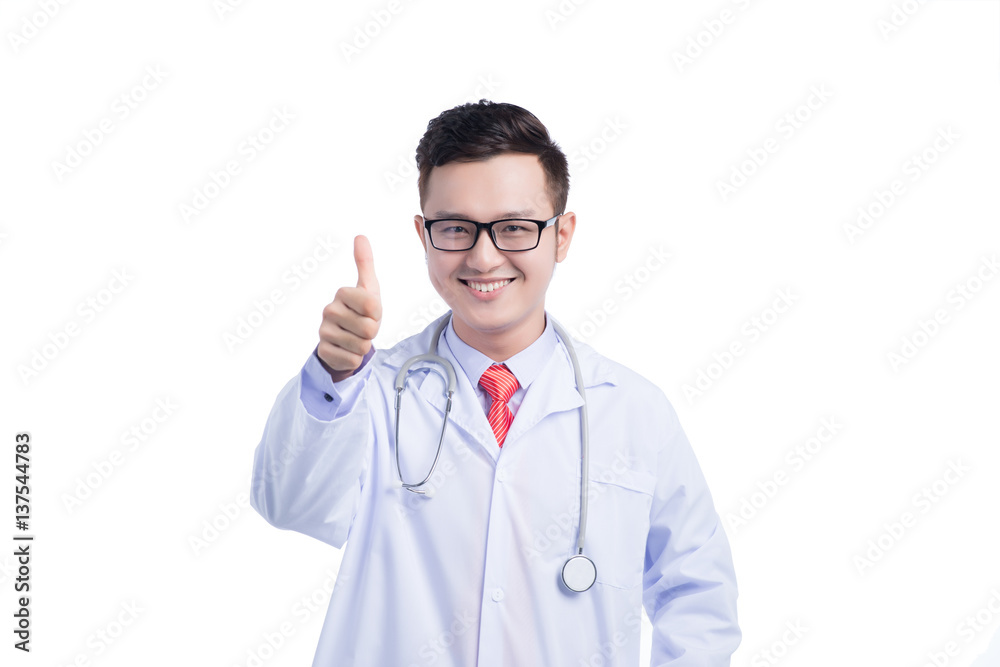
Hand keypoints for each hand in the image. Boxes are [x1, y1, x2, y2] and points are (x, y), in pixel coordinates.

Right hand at [317, 235, 381, 381]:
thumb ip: (365, 262)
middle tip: (363, 327)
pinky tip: (346, 350)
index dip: (377, 313)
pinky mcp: (324, 352)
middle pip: (369, 328)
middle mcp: (329, 311)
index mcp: (342, 293)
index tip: (369, 311)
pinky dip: (354, 359)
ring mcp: (324, 332)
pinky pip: (352, 360)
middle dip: (372, 332)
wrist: (344, 338)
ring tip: (354, 337)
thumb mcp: (368, 288)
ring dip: (363, 346)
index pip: (373, 306)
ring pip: (361, 346)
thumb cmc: (360, 311)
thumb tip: (360, 236)